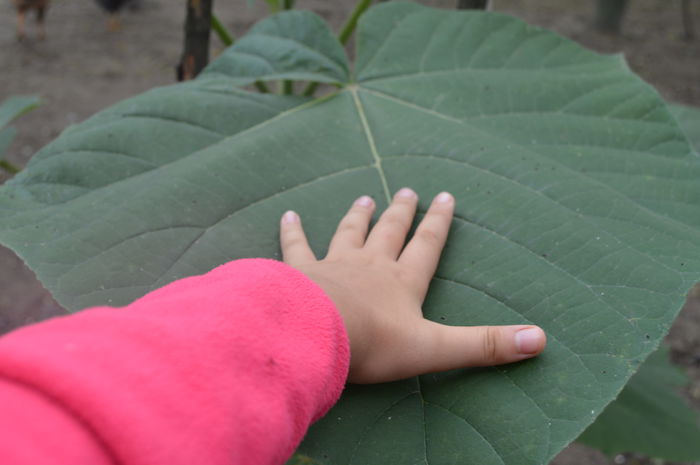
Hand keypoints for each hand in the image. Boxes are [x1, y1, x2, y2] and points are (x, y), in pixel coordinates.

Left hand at [279, 188, 545, 383]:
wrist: (317, 335)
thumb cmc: (375, 345)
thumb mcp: (437, 349)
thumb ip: (485, 345)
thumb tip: (540, 340)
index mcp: (402, 282)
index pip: (426, 247)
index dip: (437, 224)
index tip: (445, 198)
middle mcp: (371, 266)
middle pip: (390, 233)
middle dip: (400, 213)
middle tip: (406, 190)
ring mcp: (334, 265)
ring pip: (349, 234)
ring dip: (358, 217)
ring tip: (364, 199)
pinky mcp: (300, 272)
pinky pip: (296, 247)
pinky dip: (293, 231)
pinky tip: (288, 215)